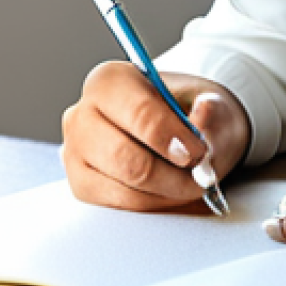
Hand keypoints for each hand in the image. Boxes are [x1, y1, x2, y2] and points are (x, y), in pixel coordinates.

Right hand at [61, 61, 250, 211]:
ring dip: (167, 191)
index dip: (172, 138)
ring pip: (125, 187)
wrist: (175, 129)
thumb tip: (204, 113)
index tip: (199, 153)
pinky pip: (120, 206)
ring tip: (191, 182)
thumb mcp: (210, 102)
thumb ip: (210, 108)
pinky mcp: (80, 184)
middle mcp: (82, 114)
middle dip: (171, 174)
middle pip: (125, 158)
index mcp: (110, 80)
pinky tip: (170, 188)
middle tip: (200, 174)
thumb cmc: (188, 111)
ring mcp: (75, 152)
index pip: (139, 113)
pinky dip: (154, 202)